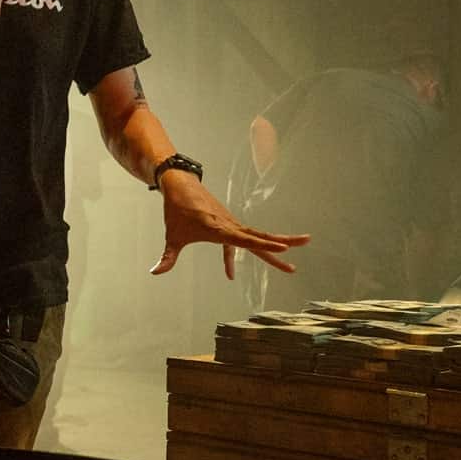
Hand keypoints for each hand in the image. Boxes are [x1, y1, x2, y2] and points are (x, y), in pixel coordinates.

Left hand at [150, 172, 308, 279]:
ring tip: (294, 253)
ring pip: (257, 236)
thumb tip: (155, 272)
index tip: (285, 248)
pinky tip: (229, 273)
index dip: (264, 244)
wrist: (179, 185)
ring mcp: (231, 223)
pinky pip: (242, 239)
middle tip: (305, 243)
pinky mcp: (228, 223)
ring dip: (276, 243)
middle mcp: (230, 225)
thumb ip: (167, 257)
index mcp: (219, 229)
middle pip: (260, 237)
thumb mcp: (173, 236)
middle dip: (283, 243)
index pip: (245, 240)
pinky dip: (244, 251)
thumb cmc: (176, 210)